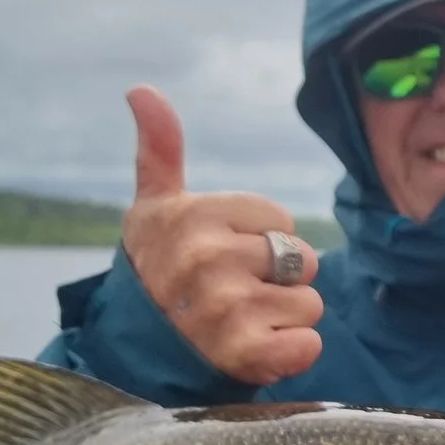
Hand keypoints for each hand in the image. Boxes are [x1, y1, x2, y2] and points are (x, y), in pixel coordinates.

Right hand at [121, 85, 326, 383]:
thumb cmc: (157, 269)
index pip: (281, 219)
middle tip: (232, 292)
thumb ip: (159, 148)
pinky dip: (292, 353)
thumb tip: (141, 88)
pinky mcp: (245, 355)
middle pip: (302, 258)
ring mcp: (226, 309)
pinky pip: (309, 345)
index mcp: (193, 216)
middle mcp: (206, 259)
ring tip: (239, 322)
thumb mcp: (153, 207)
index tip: (220, 255)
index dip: (259, 239)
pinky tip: (255, 349)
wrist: (135, 353)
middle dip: (277, 278)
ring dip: (284, 318)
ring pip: (309, 302)